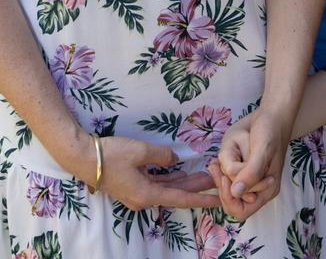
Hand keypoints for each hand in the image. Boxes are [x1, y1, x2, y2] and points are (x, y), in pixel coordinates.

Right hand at [70, 133, 221, 210]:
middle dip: (196, 186)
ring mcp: (136, 193)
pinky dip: (170, 179)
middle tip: (216, 179)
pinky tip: (181, 172)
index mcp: (146, 194)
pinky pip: (156, 184)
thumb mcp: (141, 151)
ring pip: (166, 188)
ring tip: (204, 174)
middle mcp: (143, 198)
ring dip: (184, 181)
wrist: (82, 158)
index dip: (199, 199)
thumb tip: (175, 160)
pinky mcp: (131, 185)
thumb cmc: (111, 155)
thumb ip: (162, 155)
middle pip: (175, 193)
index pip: (179, 198)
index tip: (216, 200)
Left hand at [213, 107, 286, 219]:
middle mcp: (259, 188)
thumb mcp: (262, 149)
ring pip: (228, 189)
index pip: (241, 211)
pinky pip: (228, 179)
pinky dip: (220, 171)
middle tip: (215, 167)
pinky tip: (216, 160)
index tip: (224, 178)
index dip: (229, 199)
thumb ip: (251, 172)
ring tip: (215, 161)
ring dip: (220, 176)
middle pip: (233, 201)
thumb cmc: (271, 130)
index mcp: (267, 189)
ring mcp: (252, 180)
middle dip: (223, 185)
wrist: (273, 115)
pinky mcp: (245, 170)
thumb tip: (236, 192)